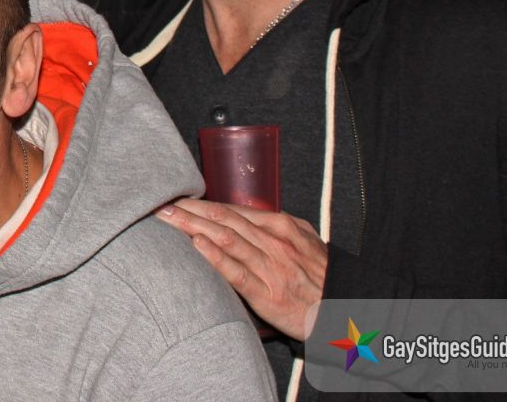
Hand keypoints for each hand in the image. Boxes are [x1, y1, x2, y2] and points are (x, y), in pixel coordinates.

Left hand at [156, 198, 326, 339]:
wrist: (346, 309)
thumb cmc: (323, 276)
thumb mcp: (306, 240)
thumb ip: (277, 227)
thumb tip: (248, 216)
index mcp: (279, 226)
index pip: (231, 209)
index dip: (200, 203)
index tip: (176, 198)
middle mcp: (272, 241)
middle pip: (222, 219)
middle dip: (188, 210)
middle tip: (159, 202)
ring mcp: (269, 266)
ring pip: (224, 239)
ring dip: (192, 226)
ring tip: (168, 218)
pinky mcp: (266, 293)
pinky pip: (236, 272)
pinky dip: (216, 256)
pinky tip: (197, 245)